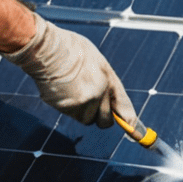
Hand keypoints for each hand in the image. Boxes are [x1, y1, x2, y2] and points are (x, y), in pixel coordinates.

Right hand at [2, 15, 137, 126]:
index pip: (122, 104)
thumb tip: (109, 98)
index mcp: (107, 77)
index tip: (135, 132)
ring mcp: (82, 102)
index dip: (130, 120)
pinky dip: (69, 108)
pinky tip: (63, 90)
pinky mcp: (66, 108)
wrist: (47, 50)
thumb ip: (105, 79)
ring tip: (73, 89)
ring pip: (86, 119)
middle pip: (105, 120)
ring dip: (82, 111)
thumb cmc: (70, 49)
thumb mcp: (95, 59)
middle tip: (91, 103)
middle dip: (100, 116)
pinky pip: (72, 115)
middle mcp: (98, 92)